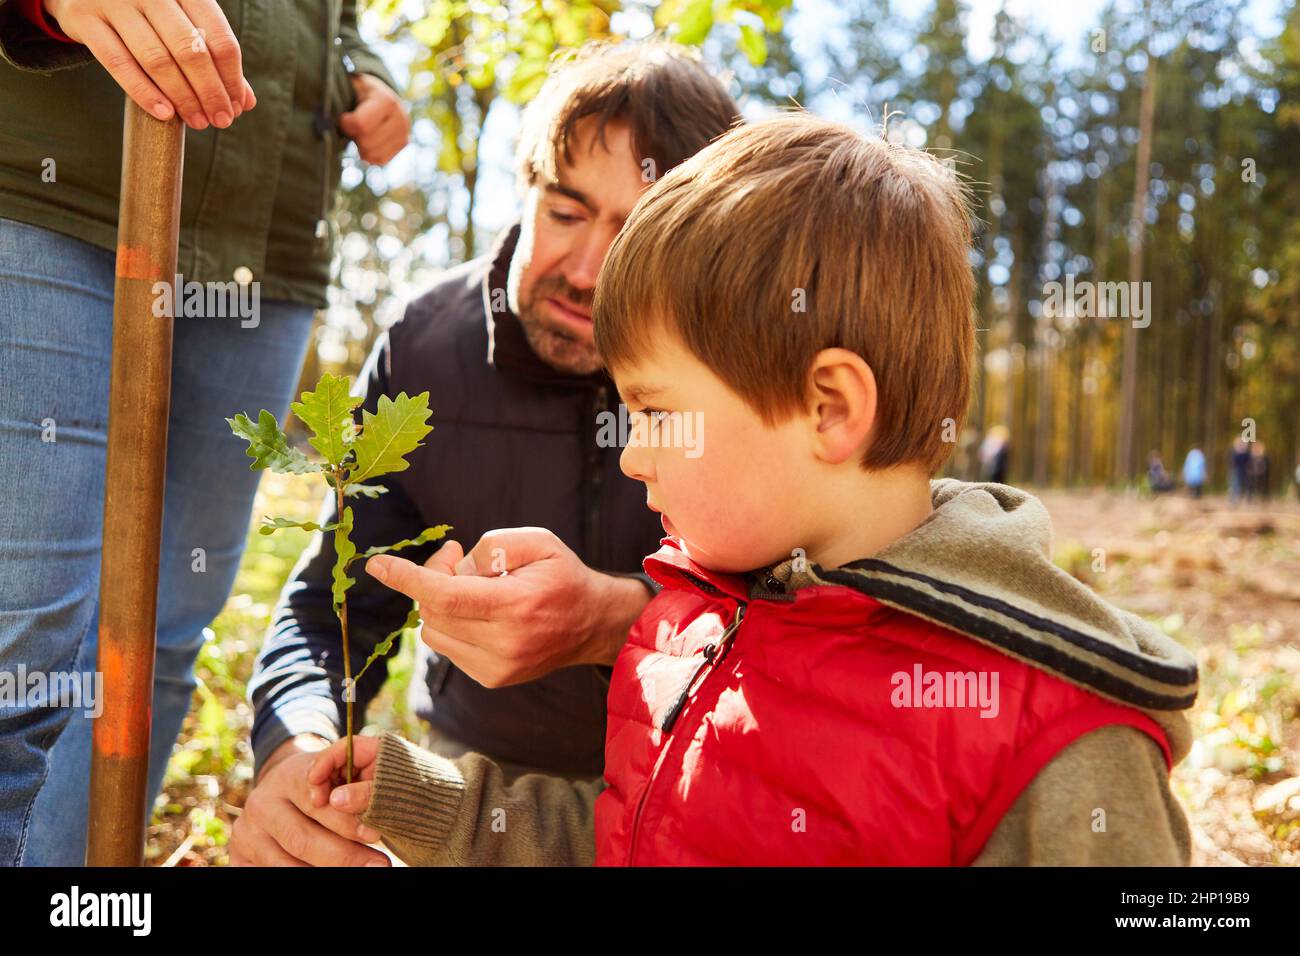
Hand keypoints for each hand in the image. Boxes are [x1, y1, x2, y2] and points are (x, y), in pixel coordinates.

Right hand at [45, 0, 253, 128]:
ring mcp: (114, 1)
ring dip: (182, 97)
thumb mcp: (182, 21)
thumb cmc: (146, 10)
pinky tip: (164, 114)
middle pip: (190, 50)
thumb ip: (213, 56)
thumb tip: (245, 102)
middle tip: (220, 121)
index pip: (218, 37)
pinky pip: (118, 62)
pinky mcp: (84, 18)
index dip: (231, 77)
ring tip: (197, 121)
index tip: (236, 107)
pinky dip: (143, 92)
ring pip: (156, 58)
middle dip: (210, 92)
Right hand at [228, 736, 388, 866]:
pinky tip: (330, 877)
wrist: (277, 790)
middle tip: (379, 865)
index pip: (316, 804)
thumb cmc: (317, 784)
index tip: (375, 835)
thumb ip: (348, 788)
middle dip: (345, 855)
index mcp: (286, 777)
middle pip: (303, 839)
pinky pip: (272, 876)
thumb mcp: (332, 773)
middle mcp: (261, 805)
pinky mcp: (239, 859)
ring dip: (328, 871)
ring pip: (289, 864)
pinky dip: (304, 877)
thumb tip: (372, 815)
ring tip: (361, 873)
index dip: (347, 822)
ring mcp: (246, 835)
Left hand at [338, 73, 408, 164]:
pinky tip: (366, 141)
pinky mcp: (403, 144)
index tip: (343, 118)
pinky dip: (369, 154)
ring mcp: (404, 132)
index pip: (361, 125)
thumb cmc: (358, 90)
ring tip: (359, 133)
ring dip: (361, 147)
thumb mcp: (350, 87)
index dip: (346, 125)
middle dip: (354, 137)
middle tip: (351, 127)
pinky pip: (380, 160)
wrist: (380, 92)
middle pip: (368, 144)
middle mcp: (400, 118)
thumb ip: (340, 101)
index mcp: (386, 100)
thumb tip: (325, 123)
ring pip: (374, 155)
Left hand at [366, 528, 650, 687]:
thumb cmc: (562, 575)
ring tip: (470, 586)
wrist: (592, 624)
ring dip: (439, 604)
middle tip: (455, 558)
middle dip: (431, 578)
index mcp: (516, 604)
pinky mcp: (492, 679)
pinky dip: (453, 624)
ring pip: (434, 631)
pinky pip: (448, 647)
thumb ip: (490, 545)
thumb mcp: (537, 541)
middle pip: (434, 611)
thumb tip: (453, 568)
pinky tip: (480, 612)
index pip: (446, 594)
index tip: (377, 564)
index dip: (407, 578)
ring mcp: (497, 667)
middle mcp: (504, 642)